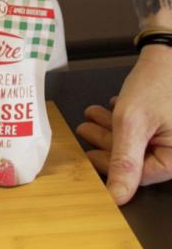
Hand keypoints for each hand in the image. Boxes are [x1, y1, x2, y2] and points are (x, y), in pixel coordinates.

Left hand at [76, 44, 171, 204]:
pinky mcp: (167, 122)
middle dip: (107, 141)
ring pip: (136, 141)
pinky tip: (109, 108)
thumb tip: (117, 198)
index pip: (139, 176)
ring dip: (111, 128)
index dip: (110, 165)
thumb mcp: (132, 122)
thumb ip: (123, 160)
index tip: (88, 154)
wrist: (170, 49)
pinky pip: (143, 128)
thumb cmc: (157, 82)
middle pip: (136, 158)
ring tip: (91, 114)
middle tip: (84, 129)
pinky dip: (123, 119)